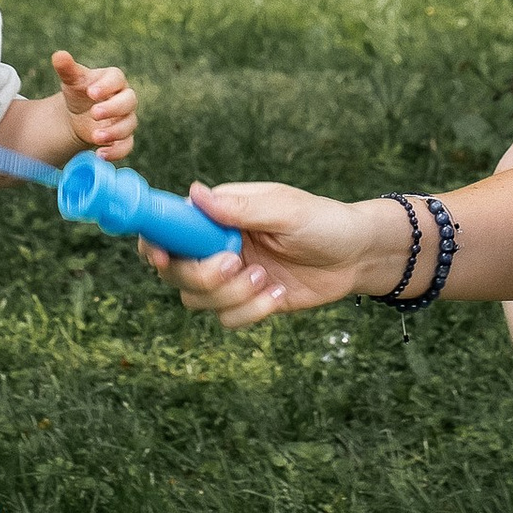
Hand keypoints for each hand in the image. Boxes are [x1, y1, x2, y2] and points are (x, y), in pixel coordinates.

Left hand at [51, 49, 135, 163]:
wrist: (79, 114)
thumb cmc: (79, 92)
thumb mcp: (72, 80)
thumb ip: (67, 69)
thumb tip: (58, 55)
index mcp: (114, 80)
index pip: (117, 79)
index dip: (107, 86)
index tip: (91, 93)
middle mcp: (124, 98)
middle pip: (129, 101)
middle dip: (113, 108)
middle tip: (94, 113)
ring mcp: (126, 118)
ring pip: (129, 125)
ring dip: (114, 132)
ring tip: (95, 137)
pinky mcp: (123, 137)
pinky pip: (127, 145)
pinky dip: (116, 151)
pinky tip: (100, 154)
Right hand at [145, 184, 402, 333]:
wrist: (357, 256)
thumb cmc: (324, 222)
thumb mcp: (285, 210)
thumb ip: (239, 208)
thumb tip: (194, 193)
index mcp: (218, 214)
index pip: (169, 226)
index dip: (155, 243)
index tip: (162, 256)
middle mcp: (215, 245)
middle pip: (175, 271)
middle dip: (202, 275)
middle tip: (236, 265)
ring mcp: (229, 276)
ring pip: (197, 300)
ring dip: (230, 296)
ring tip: (266, 280)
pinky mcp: (246, 302)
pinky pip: (226, 318)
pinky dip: (250, 312)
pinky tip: (277, 294)